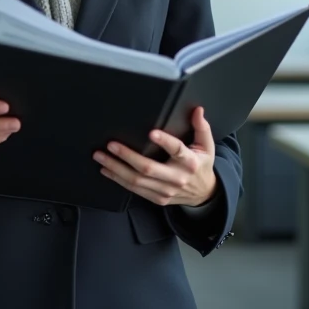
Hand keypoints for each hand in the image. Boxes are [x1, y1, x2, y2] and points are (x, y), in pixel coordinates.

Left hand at [94, 106, 217, 206]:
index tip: (151, 133)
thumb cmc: (202, 165)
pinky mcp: (158, 198)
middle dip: (127, 156)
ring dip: (116, 168)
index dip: (165, 142)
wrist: (204, 194)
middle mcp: (177, 177)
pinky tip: (107, 170)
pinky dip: (119, 180)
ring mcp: (166, 190)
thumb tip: (198, 110)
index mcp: (190, 162)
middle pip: (148, 168)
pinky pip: (135, 190)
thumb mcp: (207, 146)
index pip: (177, 150)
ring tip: (101, 157)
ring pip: (137, 181)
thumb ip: (201, 127)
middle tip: (111, 145)